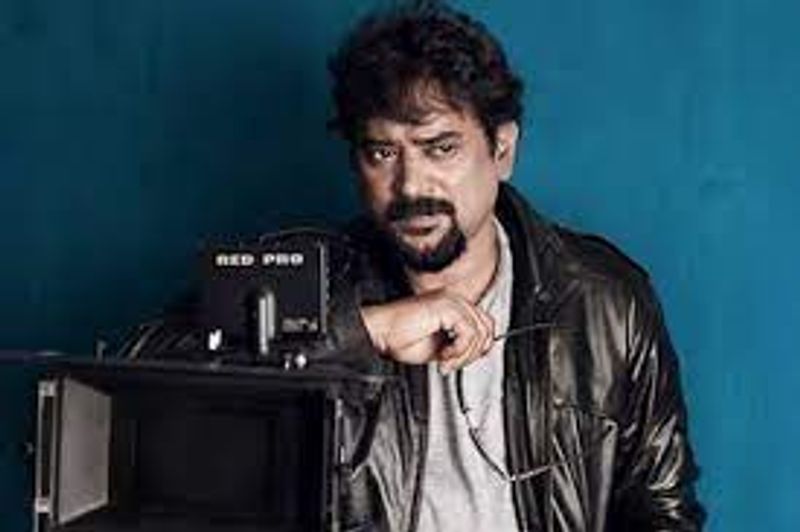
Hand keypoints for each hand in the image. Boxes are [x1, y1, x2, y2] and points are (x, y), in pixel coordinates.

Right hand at [360, 290, 494, 373]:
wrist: (381, 333)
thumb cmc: (401, 339)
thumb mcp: (440, 347)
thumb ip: (461, 345)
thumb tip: (479, 351)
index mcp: (453, 305)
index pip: (485, 323)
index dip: (479, 346)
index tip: (462, 360)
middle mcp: (454, 299)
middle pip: (487, 327)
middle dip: (473, 353)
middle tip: (452, 364)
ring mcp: (451, 301)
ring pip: (480, 332)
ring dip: (464, 355)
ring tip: (445, 361)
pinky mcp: (447, 307)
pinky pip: (468, 333)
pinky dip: (458, 350)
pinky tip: (443, 355)